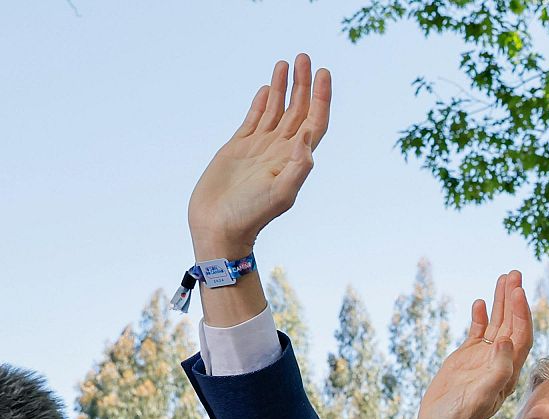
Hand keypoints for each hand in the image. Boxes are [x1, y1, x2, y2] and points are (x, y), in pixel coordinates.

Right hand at [188, 54, 331, 255]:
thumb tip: (307, 139)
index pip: (314, 122)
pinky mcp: (238, 148)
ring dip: (283, 87)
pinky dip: (262, 102)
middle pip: (298, 110)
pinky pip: (254, 118)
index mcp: (295, 159)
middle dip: (303, 84)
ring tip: (286, 62)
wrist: (220, 226)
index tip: (323, 73)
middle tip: (305, 57)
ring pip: (276, 110)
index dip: (321, 98)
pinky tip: (269, 88)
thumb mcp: (281, 193)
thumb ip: (298, 167)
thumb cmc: (251, 214)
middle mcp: (280, 150)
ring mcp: (260, 148)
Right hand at [418, 271, 532, 418]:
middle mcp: (500, 360)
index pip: (521, 334)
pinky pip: (478, 332)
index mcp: (508, 369)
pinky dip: (480, 316)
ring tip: (504, 278)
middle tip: (515, 274)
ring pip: (497, 324)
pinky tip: (480, 302)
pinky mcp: (467, 358)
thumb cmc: (461, 417)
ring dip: (501, 301)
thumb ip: (496, 370)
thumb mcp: (481, 395)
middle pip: (512, 323)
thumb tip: (507, 341)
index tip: (518, 291)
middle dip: (514, 298)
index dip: (521, 312)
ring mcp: (484, 357)